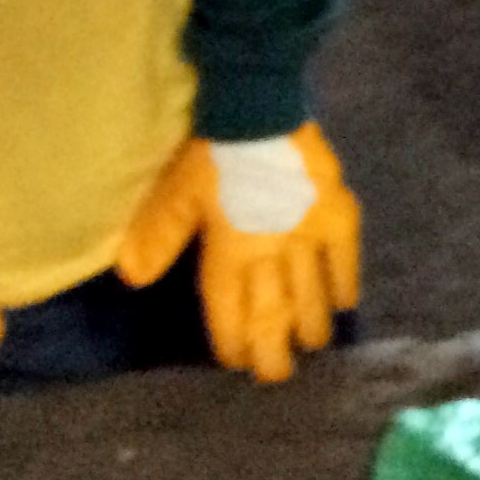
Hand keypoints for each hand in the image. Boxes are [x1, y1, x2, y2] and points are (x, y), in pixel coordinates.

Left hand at [113, 122, 360, 383]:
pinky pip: (345, 254)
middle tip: (278, 375)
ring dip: (311, 322)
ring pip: (311, 290)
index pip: (233, 307)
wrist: (260, 104)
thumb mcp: (174, 191)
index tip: (237, 362)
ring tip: (312, 346)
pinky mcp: (337, 210)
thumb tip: (132, 278)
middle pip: (275, 309)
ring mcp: (309, 232)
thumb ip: (159, 234)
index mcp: (231, 249)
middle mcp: (272, 250)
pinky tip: (347, 304)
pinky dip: (345, 280)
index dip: (234, 339)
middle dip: (274, 346)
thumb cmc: (212, 151)